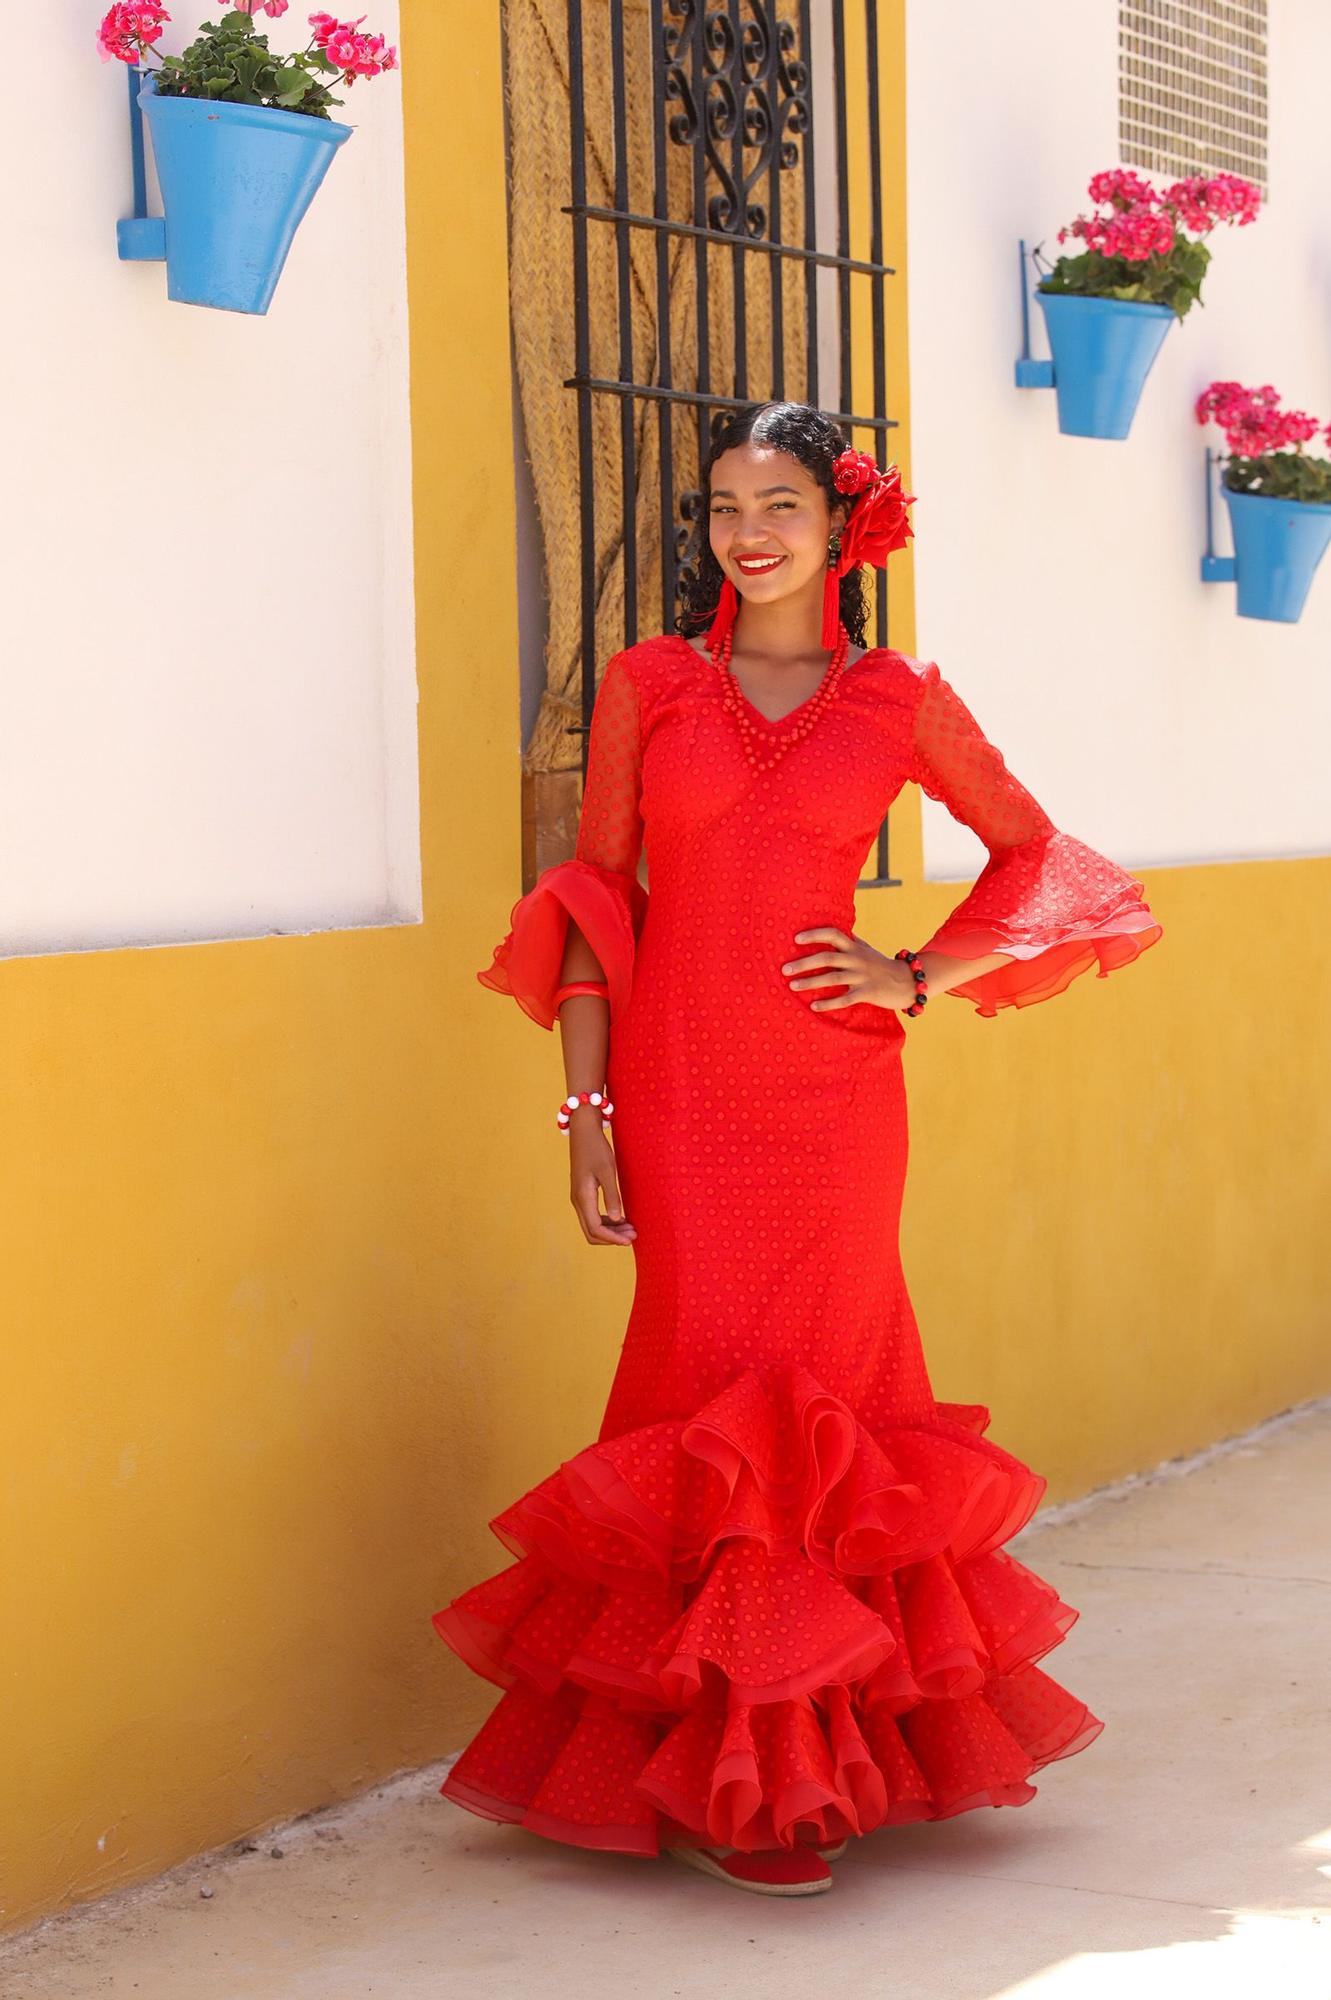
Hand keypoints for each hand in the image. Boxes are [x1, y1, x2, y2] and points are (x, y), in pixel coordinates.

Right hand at [568, 1111, 636, 1244]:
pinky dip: (606, 1221)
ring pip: (591, 1225)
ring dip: (610, 1230)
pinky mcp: (582, 1194)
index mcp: (583, 1197)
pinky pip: (592, 1216)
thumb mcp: (608, 1170)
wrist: (583, 1132)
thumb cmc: (596, 1148)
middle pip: (591, 1232)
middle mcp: (578, 1201)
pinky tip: (621, 1218)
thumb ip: (612, 1195)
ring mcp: (579, 1198)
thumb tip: (616, 1219)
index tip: (630, 1240)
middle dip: (612, 1238)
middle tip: (633, 1235)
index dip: (612, 1238)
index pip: (595, 1229)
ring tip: (630, 1228)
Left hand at [781, 927, 916, 1011]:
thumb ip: (852, 940)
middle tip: (784, 969)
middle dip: (804, 963)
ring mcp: (862, 976)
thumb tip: (838, 929)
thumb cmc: (882, 965)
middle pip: (827, 958)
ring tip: (792, 986)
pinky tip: (813, 1006)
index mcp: (855, 948)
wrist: (907, 982)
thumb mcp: (867, 949)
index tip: (796, 939)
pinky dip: (828, 1003)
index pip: (832, 934)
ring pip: (832, 978)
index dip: (814, 935)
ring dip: (810, 983)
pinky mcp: (867, 993)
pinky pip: (844, 999)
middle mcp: (857, 960)